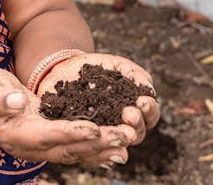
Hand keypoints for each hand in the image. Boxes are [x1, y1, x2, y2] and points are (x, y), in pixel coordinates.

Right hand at [0, 67, 132, 166]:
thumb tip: (16, 101)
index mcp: (17, 135)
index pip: (48, 135)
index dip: (71, 133)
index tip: (94, 129)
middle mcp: (32, 147)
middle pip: (69, 148)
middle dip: (98, 143)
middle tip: (124, 135)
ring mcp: (43, 147)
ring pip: (77, 152)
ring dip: (103, 149)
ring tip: (127, 144)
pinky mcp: (53, 141)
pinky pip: (78, 150)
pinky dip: (98, 150)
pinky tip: (118, 150)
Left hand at [35, 53, 159, 148]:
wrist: (62, 68)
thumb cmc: (94, 67)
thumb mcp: (116, 64)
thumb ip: (134, 73)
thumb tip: (149, 88)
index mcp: (133, 110)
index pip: (149, 117)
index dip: (150, 111)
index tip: (143, 100)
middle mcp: (119, 126)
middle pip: (138, 134)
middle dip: (137, 124)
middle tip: (130, 113)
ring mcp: (100, 133)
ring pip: (117, 144)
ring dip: (121, 136)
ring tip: (119, 123)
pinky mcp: (80, 137)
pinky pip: (90, 148)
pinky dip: (96, 146)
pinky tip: (96, 135)